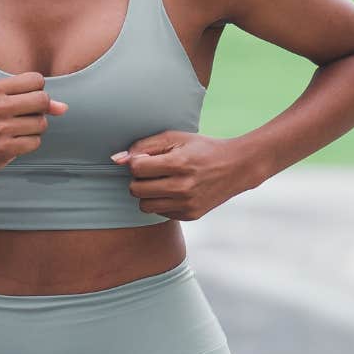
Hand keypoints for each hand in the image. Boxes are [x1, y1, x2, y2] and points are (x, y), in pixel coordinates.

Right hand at [0, 72, 67, 182]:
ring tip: (16, 132)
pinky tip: (14, 144)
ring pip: (41, 123)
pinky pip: (35, 142)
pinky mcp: (4, 148)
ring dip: (35, 130)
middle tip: (25, 117)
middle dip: (41, 110)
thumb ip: (30, 100)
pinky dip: (29, 144)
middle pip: (42, 100)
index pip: (36, 79)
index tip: (25, 101)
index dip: (37, 91)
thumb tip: (64, 107)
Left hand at [114, 131, 254, 221]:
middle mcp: (182, 187)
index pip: (136, 169)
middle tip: (153, 172)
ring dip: (148, 194)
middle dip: (139, 180)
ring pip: (144, 205)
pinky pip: (160, 213)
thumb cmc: (201, 148)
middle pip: (136, 190)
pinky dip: (162, 202)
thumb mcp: (175, 138)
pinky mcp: (191, 215)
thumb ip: (143, 146)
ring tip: (161, 182)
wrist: (237, 167)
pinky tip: (175, 191)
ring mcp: (187, 204)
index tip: (147, 159)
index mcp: (178, 164)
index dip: (137, 163)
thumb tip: (116, 159)